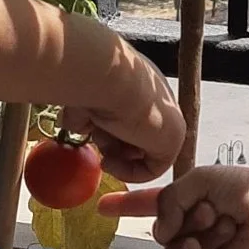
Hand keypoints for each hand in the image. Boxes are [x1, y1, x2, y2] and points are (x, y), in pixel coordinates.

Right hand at [61, 45, 184, 184]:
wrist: (107, 76)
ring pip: (142, 151)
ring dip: (117, 157)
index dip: (108, 129)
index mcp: (142, 84)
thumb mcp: (84, 99)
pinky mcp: (173, 141)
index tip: (91, 133)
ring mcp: (169, 120)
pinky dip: (128, 172)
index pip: (130, 115)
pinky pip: (151, 169)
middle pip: (135, 135)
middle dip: (113, 145)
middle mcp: (158, 99)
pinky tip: (110, 163)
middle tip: (98, 147)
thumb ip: (85, 113)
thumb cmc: (92, 80)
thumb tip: (76, 125)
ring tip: (102, 150)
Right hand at [102, 164, 248, 248]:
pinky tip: (198, 247)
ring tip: (226, 224)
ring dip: (197, 234)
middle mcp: (189, 232)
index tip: (100, 207)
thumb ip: (167, 200)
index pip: (149, 208)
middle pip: (160, 232)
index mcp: (185, 206)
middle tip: (212, 208)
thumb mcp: (197, 180)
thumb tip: (160, 232)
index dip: (125, 207)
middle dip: (183, 217)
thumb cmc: (243, 188)